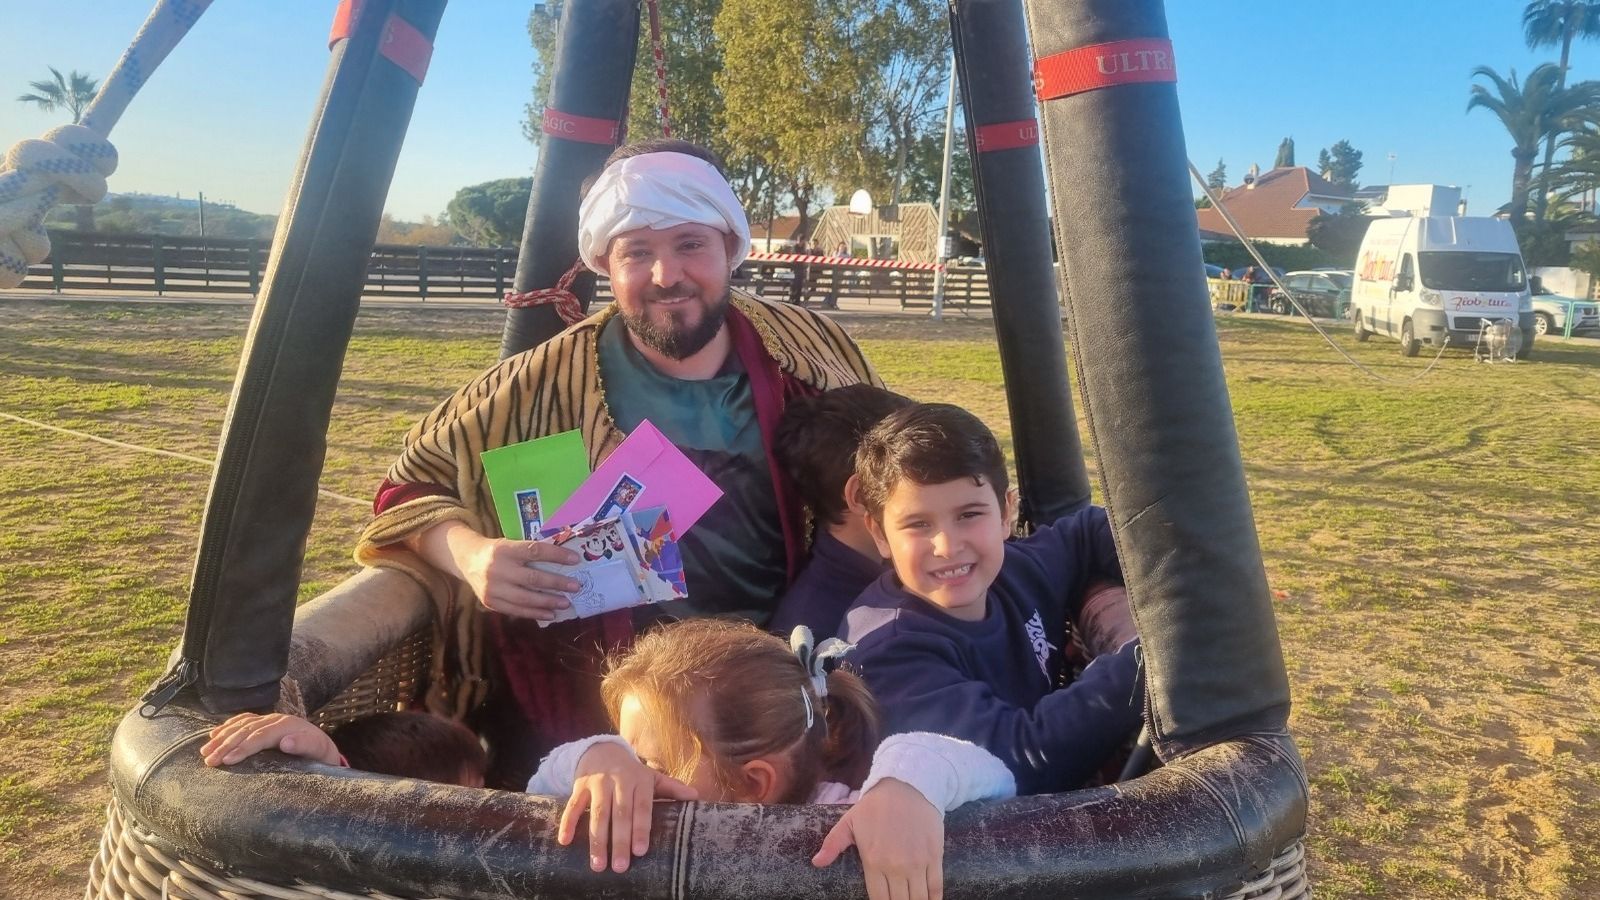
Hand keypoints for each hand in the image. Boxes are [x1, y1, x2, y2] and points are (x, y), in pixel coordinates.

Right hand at [199, 713, 341, 767]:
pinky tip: (214, 734)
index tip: (227, 760)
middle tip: (209, 760)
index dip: (243, 747)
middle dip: (226, 745)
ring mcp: (269, 719)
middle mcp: (277, 719)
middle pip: (246, 730)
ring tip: (205, 751)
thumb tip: (286, 742)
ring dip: (222, 737)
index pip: (260, 736)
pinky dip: (227, 727)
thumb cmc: (321, 754)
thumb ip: (305, 745)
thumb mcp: (319, 751)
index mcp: (288, 726)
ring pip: (241, 725)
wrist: (325, 747)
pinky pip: (243, 721)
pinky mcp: (265, 722)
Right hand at [429, 522, 582, 619]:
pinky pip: (516, 610)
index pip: (535, 551)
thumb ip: (532, 552)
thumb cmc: (497, 551)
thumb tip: (564, 559)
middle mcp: (498, 569)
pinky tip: (550, 614)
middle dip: (557, 583)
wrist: (467, 560)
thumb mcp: (511, 544)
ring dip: (549, 601)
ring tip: (566, 603)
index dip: (557, 555)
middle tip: (575, 586)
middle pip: (533, 578)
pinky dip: (535, 613)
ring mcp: (493, 588)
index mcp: (506, 549)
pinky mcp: (490, 602)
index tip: (576, 559)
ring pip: (525, 598)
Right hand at [559, 741, 697, 872]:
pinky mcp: (579, 786)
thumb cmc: (632, 772)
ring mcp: (598, 783)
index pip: (642, 807)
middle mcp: (619, 781)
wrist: (602, 750)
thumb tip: (696, 798)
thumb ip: (671, 789)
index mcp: (640, 781)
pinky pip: (573, 806)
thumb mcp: (652, 778)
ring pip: (597, 813)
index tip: (640, 851)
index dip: (641, 829)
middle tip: (620, 867)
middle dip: (619, 841)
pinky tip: (565, 842)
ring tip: (598, 865)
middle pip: (619, 814)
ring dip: (596, 840)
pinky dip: (568, 822)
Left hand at [813, 778, 943, 899]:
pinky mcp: (934, 856)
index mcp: (873, 862)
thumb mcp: (849, 822)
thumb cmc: (876, 805)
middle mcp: (896, 866)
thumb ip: (832, 844)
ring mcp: (917, 863)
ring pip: (918, 898)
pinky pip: (935, 886)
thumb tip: (816, 862)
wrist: (907, 786)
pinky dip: (934, 899)